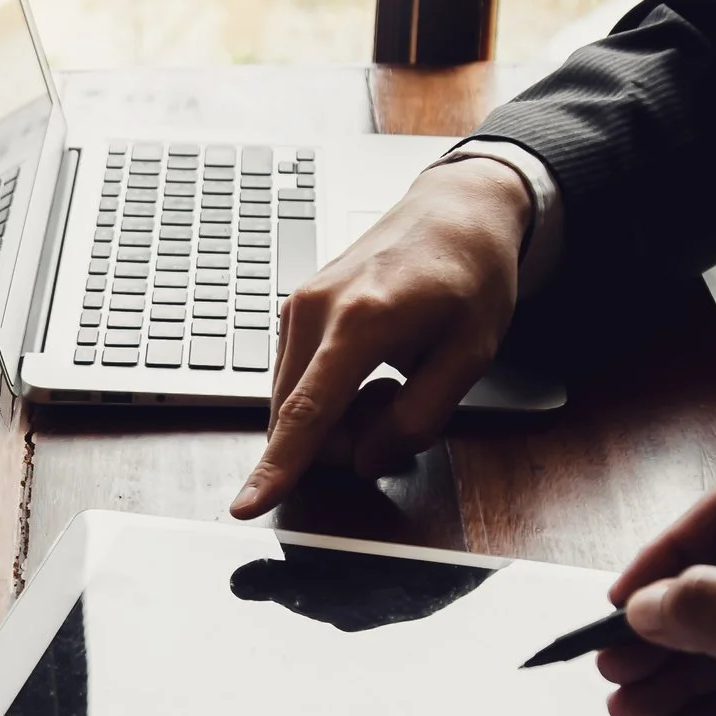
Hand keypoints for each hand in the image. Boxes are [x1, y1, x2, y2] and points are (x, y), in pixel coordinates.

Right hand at [232, 158, 526, 517]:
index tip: (244, 506)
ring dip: (336, 416)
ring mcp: (296, 306)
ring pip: (292, 402)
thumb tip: (364, 460)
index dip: (278, 468)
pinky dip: (328, 393)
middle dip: (340, 440)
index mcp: (361, 322)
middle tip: (399, 404)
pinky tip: (369, 368)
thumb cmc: (470, 275)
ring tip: (390, 378)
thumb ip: (418, 418)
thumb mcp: (470, 356)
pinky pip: (296, 379)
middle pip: (295, 417)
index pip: (308, 413)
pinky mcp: (293, 309)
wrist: (456, 210)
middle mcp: (314, 310)